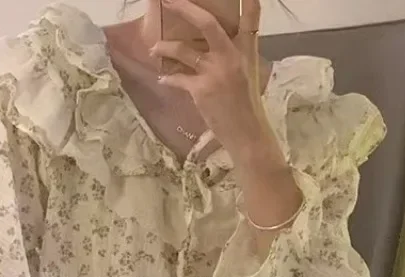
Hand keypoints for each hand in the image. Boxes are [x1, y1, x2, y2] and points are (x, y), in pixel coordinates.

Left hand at [151, 0, 277, 162]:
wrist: (247, 134)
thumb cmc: (247, 106)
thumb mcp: (247, 74)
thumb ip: (232, 55)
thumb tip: (211, 46)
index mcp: (247, 51)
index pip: (250, 18)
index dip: (248, 1)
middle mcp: (232, 56)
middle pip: (207, 24)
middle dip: (184, 8)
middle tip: (168, 1)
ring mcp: (215, 72)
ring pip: (183, 50)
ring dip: (164, 47)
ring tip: (154, 48)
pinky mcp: (201, 89)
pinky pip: (177, 78)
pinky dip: (168, 78)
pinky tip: (162, 78)